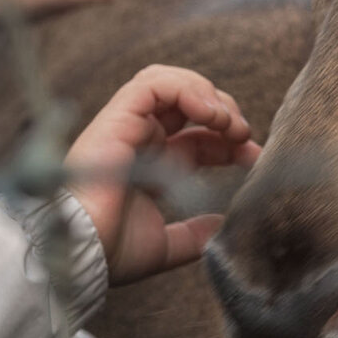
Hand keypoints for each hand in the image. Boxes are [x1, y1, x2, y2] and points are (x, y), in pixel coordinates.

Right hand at [66, 65, 260, 284]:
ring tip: (227, 122)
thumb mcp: (165, 246)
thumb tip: (223, 230)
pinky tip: (209, 114)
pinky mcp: (117, 116)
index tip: (255, 158)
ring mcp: (127, 126)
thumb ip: (193, 236)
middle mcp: (139, 140)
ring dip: (207, 95)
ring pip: (170, 83)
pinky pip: (153, 83)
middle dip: (224, 112)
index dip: (231, 142)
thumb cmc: (110, 252)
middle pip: (188, 103)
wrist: (81, 254)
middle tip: (244, 135)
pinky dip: (187, 89)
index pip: (199, 138)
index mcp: (151, 166)